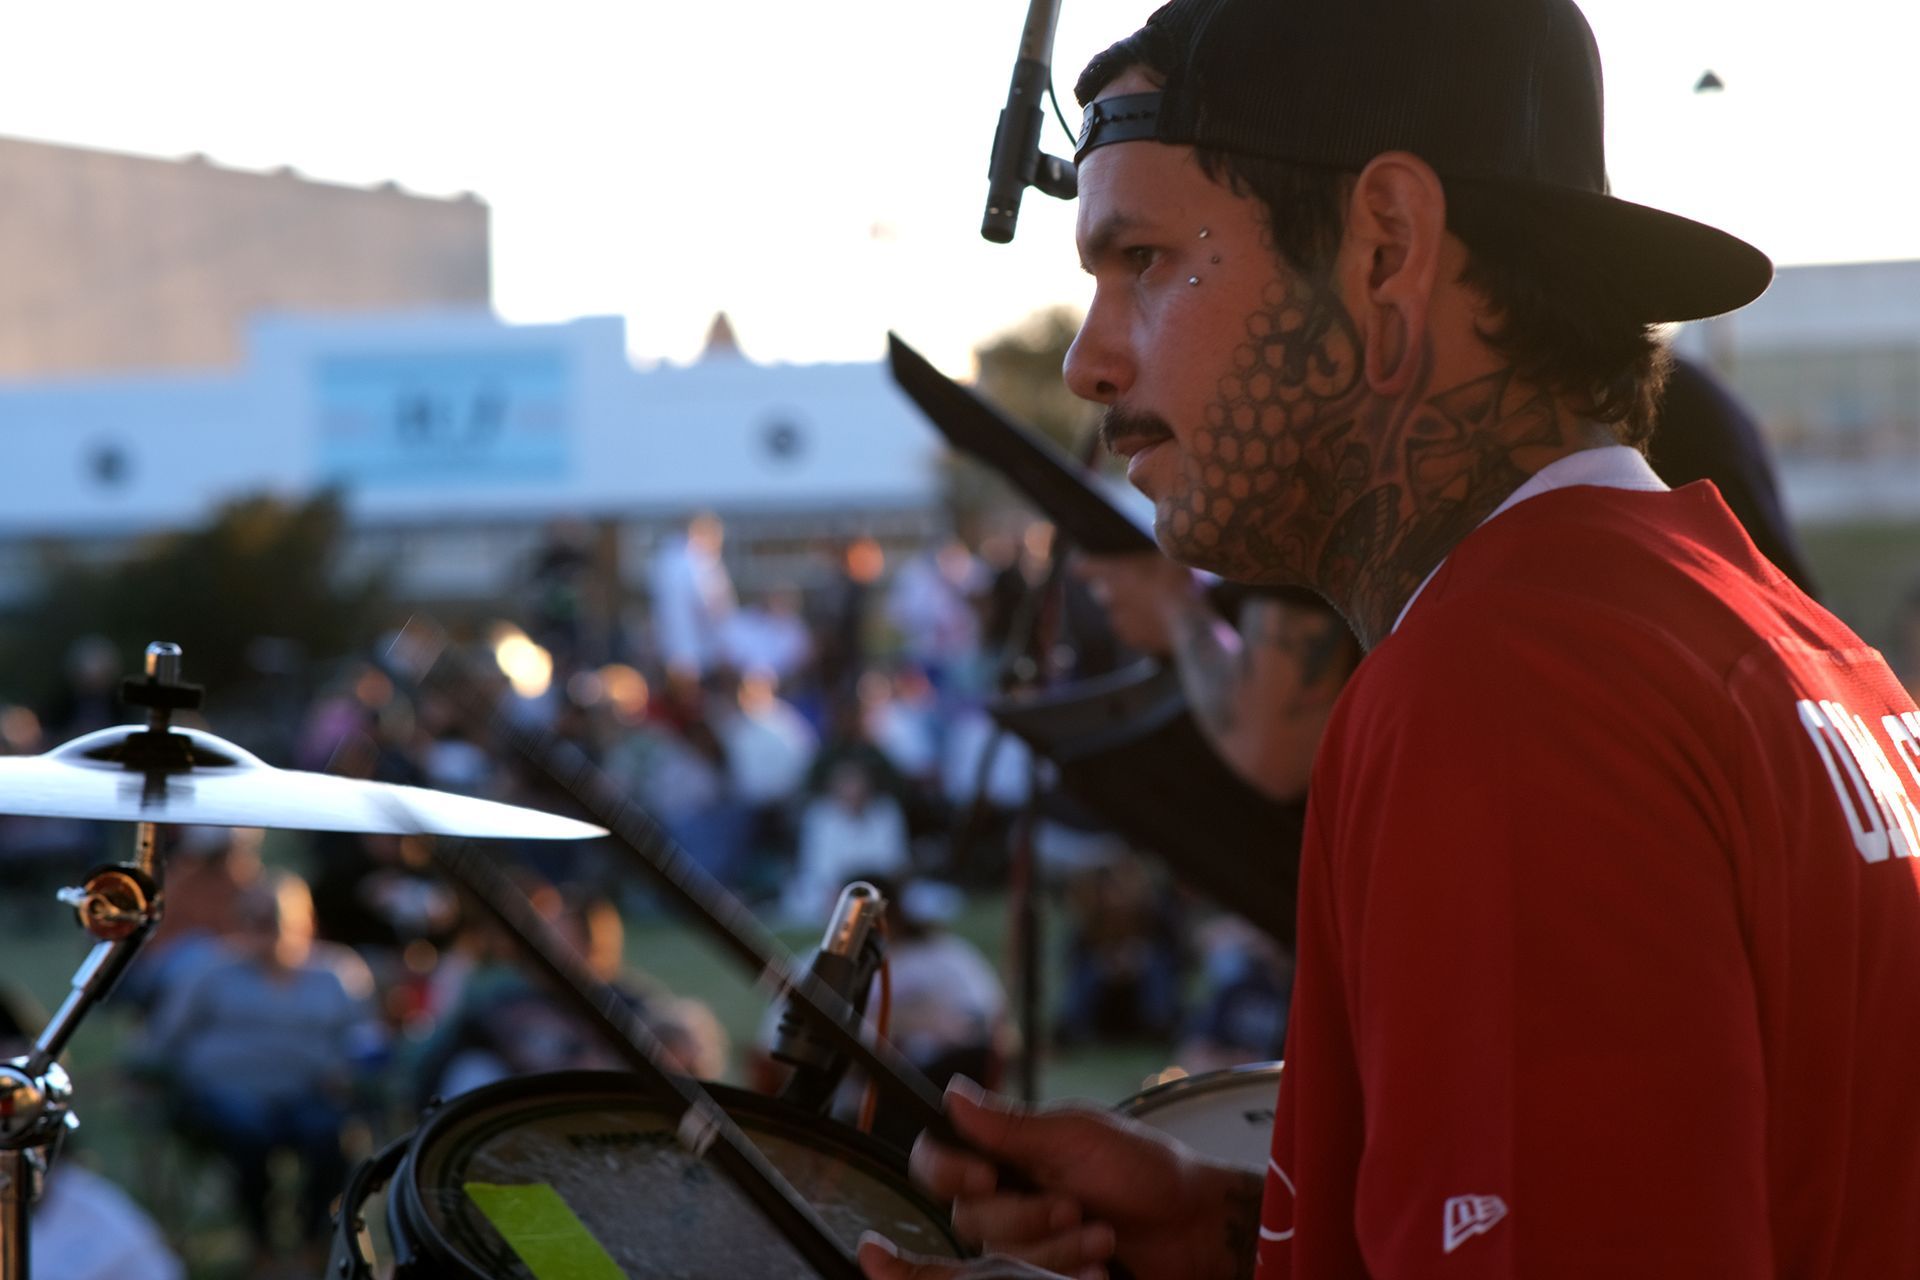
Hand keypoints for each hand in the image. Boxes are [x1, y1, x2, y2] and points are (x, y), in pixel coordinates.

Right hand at [890, 1078, 1252, 1279]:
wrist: (1193, 1229)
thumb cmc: (1146, 1171)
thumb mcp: (1079, 1138)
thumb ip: (1012, 1124)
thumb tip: (953, 1092)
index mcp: (1007, 1152)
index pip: (936, 1159)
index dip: (947, 1170)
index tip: (987, 1175)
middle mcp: (1007, 1195)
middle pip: (967, 1217)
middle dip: (1025, 1216)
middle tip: (1073, 1206)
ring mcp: (1025, 1240)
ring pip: (998, 1256)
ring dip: (1055, 1250)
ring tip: (1103, 1237)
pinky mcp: (1044, 1275)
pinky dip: (1067, 1275)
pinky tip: (1099, 1268)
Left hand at [1074, 553, 1204, 655]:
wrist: (1189, 622)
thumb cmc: (1177, 583)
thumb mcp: (1168, 555)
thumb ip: (1154, 551)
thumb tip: (1156, 543)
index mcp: (1114, 573)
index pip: (1084, 567)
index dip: (1084, 565)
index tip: (1082, 563)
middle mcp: (1111, 598)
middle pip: (1102, 590)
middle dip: (1115, 587)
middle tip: (1136, 582)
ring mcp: (1119, 620)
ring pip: (1117, 611)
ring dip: (1128, 607)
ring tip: (1153, 604)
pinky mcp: (1132, 638)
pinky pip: (1130, 629)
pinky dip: (1139, 625)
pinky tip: (1158, 620)